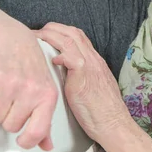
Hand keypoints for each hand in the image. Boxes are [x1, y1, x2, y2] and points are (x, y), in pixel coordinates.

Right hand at [0, 21, 58, 150]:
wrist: (13, 38)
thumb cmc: (31, 66)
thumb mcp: (45, 90)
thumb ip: (45, 120)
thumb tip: (46, 146)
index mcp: (47, 95)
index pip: (37, 131)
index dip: (27, 141)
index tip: (22, 140)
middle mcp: (31, 90)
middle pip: (10, 126)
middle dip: (8, 117)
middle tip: (13, 100)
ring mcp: (11, 84)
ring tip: (4, 91)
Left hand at [33, 23, 128, 141]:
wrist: (113, 123)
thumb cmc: (101, 112)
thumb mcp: (93, 87)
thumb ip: (81, 77)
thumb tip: (66, 75)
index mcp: (95, 61)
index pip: (79, 36)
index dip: (61, 32)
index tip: (47, 34)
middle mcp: (94, 59)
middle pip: (73, 32)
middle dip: (53, 28)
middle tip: (38, 33)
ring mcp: (90, 65)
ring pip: (71, 38)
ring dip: (51, 36)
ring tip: (38, 40)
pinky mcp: (85, 75)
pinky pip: (71, 56)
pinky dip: (59, 54)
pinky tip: (52, 60)